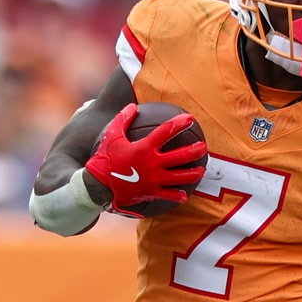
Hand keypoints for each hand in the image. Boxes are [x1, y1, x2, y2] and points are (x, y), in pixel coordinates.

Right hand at [83, 104, 207, 215]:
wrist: (98, 185)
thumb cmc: (105, 158)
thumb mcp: (111, 135)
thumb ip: (123, 119)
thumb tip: (133, 106)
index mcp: (145, 148)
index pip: (167, 131)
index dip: (180, 123)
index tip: (190, 119)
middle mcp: (153, 164)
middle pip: (181, 156)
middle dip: (196, 151)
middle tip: (203, 147)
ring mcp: (154, 180)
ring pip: (181, 177)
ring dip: (194, 173)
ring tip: (201, 170)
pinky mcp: (152, 192)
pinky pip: (169, 195)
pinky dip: (178, 195)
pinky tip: (185, 195)